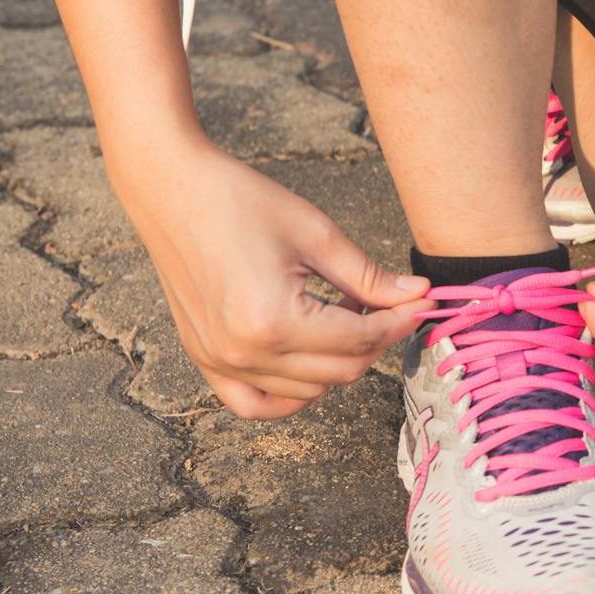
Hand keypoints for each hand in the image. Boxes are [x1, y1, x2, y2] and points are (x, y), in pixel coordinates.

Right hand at [112, 135, 431, 418]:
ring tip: (342, 313)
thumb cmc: (241, 201)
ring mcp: (220, 362)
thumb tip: (418, 296)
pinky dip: (290, 393)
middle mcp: (244, 353)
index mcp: (274, 321)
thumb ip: (370, 277)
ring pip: (308, 390)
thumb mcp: (317, 235)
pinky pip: (255, 404)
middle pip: (340, 371)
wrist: (172, 189)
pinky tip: (310, 361)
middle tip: (387, 302)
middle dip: (376, 340)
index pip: (360, 339)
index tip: (422, 304)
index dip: (399, 321)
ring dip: (339, 360)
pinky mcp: (205, 359)